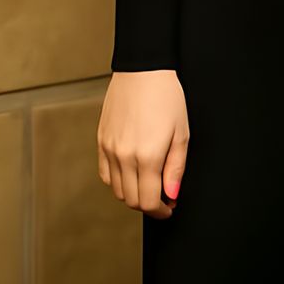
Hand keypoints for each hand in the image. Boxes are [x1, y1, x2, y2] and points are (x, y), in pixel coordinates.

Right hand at [97, 69, 188, 218]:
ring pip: (117, 190)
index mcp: (147, 157)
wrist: (143, 72)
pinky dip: (118, 182)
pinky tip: (133, 174)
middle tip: (164, 199)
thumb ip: (176, 168)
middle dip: (149, 205)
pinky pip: (106, 174)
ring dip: (134, 194)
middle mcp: (124, 157)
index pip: (147, 201)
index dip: (160, 211)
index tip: (170, 208)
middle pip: (131, 200)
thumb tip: (172, 195)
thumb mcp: (182, 134)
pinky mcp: (101, 141)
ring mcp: (109, 150)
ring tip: (151, 185)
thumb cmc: (168, 99)